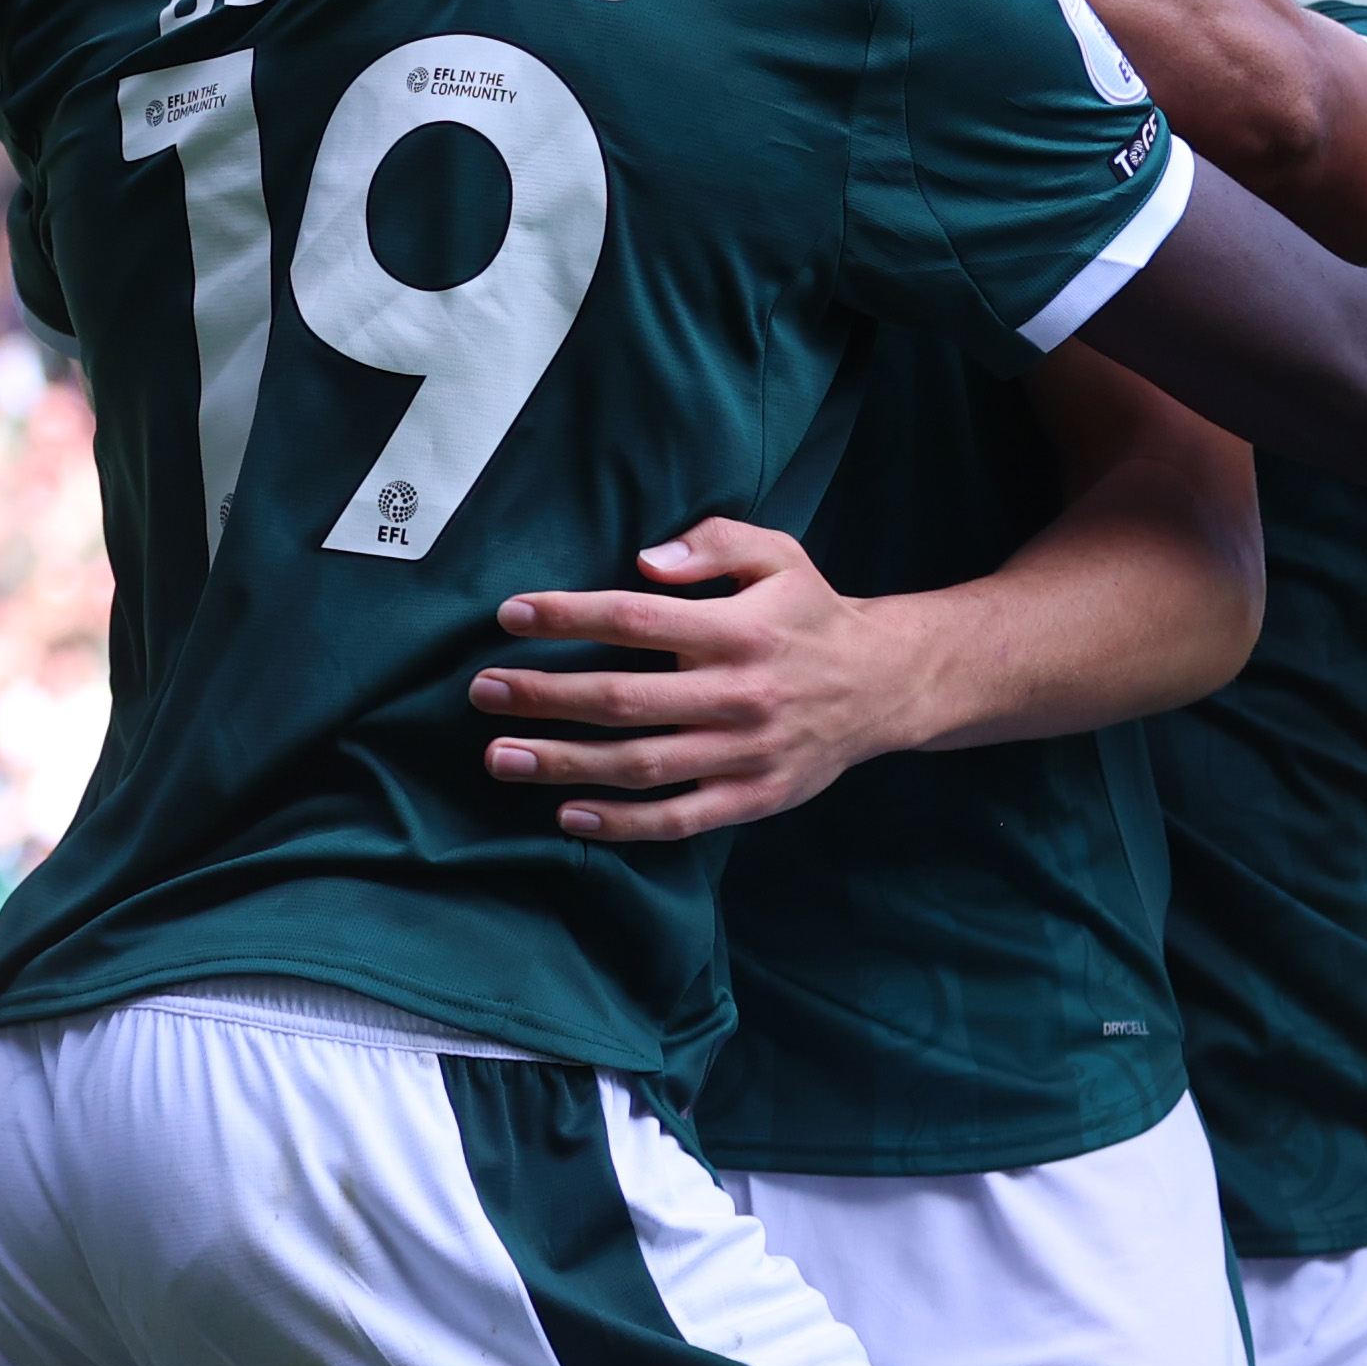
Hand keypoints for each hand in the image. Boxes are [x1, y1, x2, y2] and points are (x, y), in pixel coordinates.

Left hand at [464, 523, 918, 839]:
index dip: (567, 617)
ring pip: (638, 765)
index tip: (510, 616)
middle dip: (543, 695)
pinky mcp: (752, 797)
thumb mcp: (779, 555)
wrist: (884, 685)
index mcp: (738, 629)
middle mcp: (737, 693)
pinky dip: (619, 823)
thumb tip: (645, 560)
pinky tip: (566, 814)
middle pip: (622, 698)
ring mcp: (744, 752)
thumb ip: (715, 543)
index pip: (635, 619)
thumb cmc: (812, 614)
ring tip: (500, 755)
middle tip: (482, 692)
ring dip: (561, 762)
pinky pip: (677, 817)